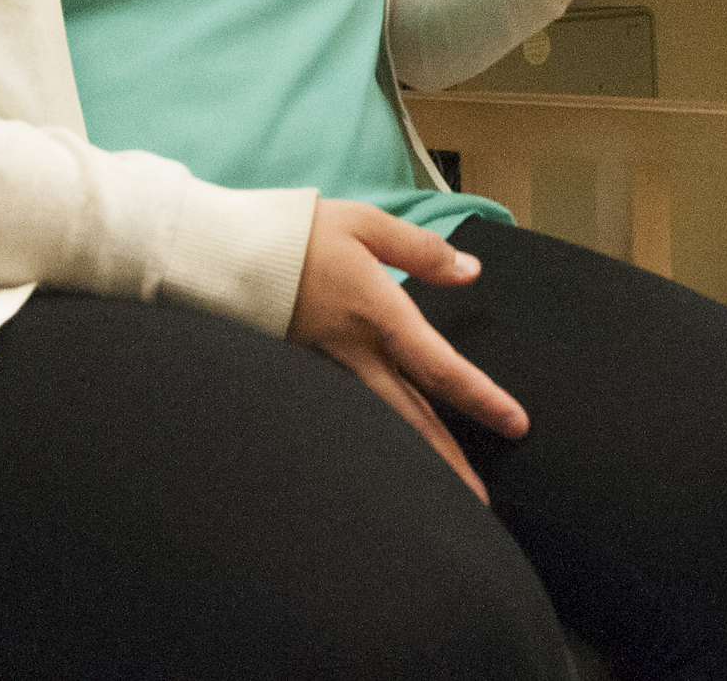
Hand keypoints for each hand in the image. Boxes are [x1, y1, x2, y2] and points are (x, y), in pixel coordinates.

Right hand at [288, 199, 526, 502]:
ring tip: (440, 493)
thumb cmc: (289, 233)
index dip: (480, 397)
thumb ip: (420, 252)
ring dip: (413, 459)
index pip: (438, 367)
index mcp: (377, 315)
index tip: (516, 423)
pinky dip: (373, 439)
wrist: (211, 255)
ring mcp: (323, 369)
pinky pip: (347, 413)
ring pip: (379, 422)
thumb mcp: (364, 225)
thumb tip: (470, 272)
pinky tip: (384, 457)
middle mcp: (353, 353)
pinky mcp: (300, 372)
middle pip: (410, 416)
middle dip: (447, 461)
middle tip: (479, 501)